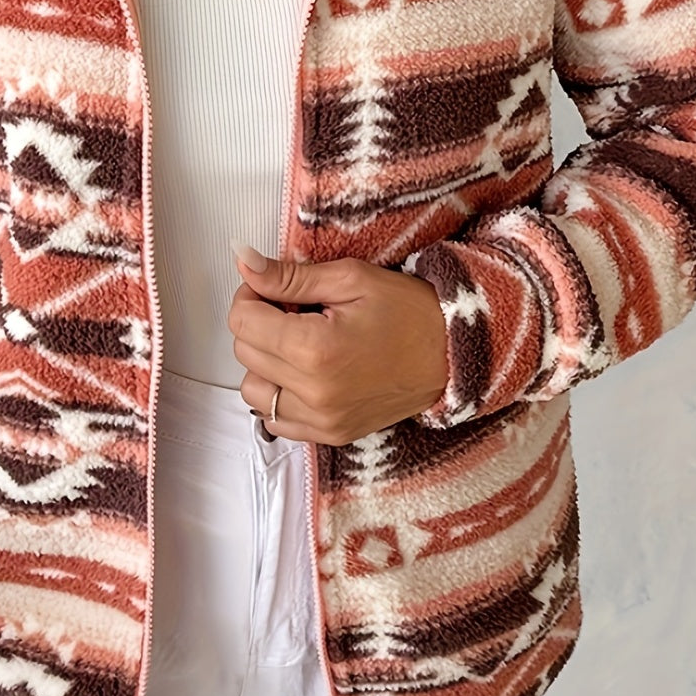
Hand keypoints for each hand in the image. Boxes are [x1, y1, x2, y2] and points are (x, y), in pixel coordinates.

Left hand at [227, 243, 448, 444]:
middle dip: (259, 325)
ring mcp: (321, 420)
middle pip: (244, 353)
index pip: (242, 321)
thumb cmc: (409, 312)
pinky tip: (305, 373)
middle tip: (293, 310)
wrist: (453, 355)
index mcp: (314, 349)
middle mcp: (313, 392)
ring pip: (253, 391)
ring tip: (299, 344)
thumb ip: (289, 277)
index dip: (252, 296)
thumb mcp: (350, 278)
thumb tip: (243, 261)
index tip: (274, 289)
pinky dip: (279, 395)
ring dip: (265, 364)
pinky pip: (276, 420)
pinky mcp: (330, 435)